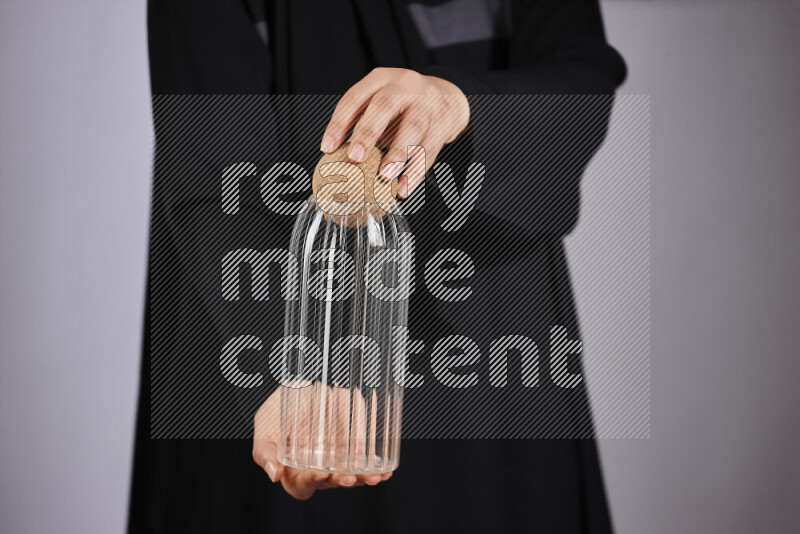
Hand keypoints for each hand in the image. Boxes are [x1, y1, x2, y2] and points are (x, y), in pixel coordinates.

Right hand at [252, 388, 391, 500]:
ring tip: (374, 477)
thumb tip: (274, 475)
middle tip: (349, 477)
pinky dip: (375, 466)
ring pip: (351, 475)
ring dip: (363, 478)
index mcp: (293, 470)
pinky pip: (365, 460)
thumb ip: (265, 452)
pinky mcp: (352, 444)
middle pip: (331, 483)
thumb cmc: (276, 413)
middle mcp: (317, 467)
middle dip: (342, 481)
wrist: (297, 386)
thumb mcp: (265, 429)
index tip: (319, 474)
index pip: (303, 485)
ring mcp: (336, 458)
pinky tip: (385, 470)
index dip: (312, 483)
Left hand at [320, 67, 469, 198]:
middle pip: (385, 104)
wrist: (449, 97)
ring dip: (397, 154)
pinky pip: (429, 148)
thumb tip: (337, 159)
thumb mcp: (382, 103)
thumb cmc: (406, 106)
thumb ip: (363, 123)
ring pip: (413, 126)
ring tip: (384, 177)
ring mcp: (427, 102)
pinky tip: (403, 188)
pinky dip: (415, 171)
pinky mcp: (443, 122)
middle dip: (368, 132)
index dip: (339, 123)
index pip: (355, 97)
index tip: (327, 148)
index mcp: (381, 79)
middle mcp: (405, 85)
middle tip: (356, 158)